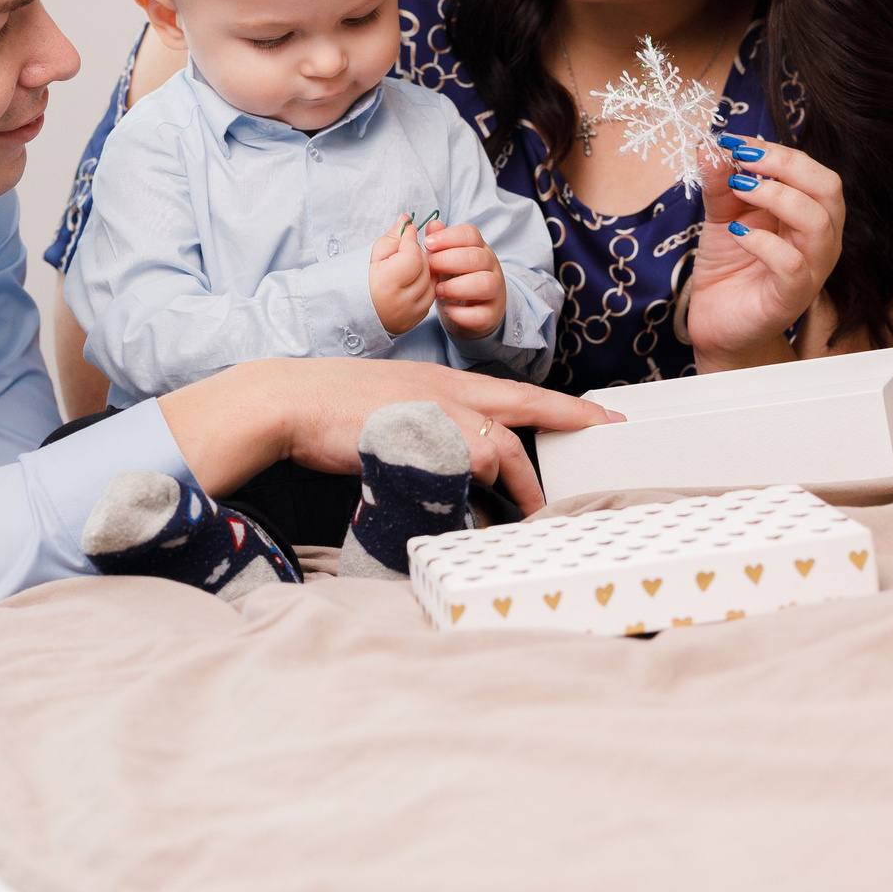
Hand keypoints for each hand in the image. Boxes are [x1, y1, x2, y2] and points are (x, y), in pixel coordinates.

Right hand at [159, 357, 618, 517]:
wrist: (290, 400)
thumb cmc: (331, 405)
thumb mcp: (394, 401)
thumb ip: (431, 422)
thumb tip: (456, 457)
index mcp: (443, 379)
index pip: (517, 391)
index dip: (564, 404)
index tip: (602, 415)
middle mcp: (447, 391)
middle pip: (521, 413)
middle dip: (566, 429)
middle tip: (599, 449)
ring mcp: (434, 414)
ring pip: (495, 450)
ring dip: (514, 484)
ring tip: (529, 512)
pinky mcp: (418, 440)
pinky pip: (461, 473)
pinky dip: (471, 495)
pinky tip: (470, 510)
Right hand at [369, 216, 435, 335]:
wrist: (352, 313)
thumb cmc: (358, 283)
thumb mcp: (371, 257)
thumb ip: (392, 238)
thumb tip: (407, 221)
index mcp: (387, 285)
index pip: (412, 256)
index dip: (411, 240)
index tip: (407, 231)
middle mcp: (402, 302)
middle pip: (424, 267)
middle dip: (417, 253)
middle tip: (403, 249)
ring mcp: (411, 313)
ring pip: (432, 281)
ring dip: (423, 268)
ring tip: (406, 265)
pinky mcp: (417, 319)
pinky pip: (431, 294)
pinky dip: (425, 283)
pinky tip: (410, 280)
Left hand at [421, 219, 504, 339]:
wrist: (473, 310)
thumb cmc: (457, 278)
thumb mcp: (448, 257)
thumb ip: (440, 241)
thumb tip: (432, 224)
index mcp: (478, 248)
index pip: (470, 234)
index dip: (448, 237)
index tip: (427, 244)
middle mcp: (490, 267)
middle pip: (477, 257)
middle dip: (449, 260)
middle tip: (429, 268)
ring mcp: (494, 291)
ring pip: (485, 284)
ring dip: (458, 286)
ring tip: (438, 290)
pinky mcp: (491, 314)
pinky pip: (482, 314)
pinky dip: (463, 313)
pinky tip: (448, 310)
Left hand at [688, 133, 844, 367]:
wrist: (718, 319)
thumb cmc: (730, 264)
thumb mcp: (722, 214)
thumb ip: (720, 183)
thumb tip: (709, 146)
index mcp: (809, 211)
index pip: (810, 169)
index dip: (775, 150)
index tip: (734, 142)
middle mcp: (820, 237)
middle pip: (828, 187)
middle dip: (785, 164)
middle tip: (743, 159)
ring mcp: (811, 268)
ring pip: (816, 222)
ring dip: (776, 195)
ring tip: (738, 189)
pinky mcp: (793, 296)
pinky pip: (791, 264)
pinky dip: (763, 242)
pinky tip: (737, 233)